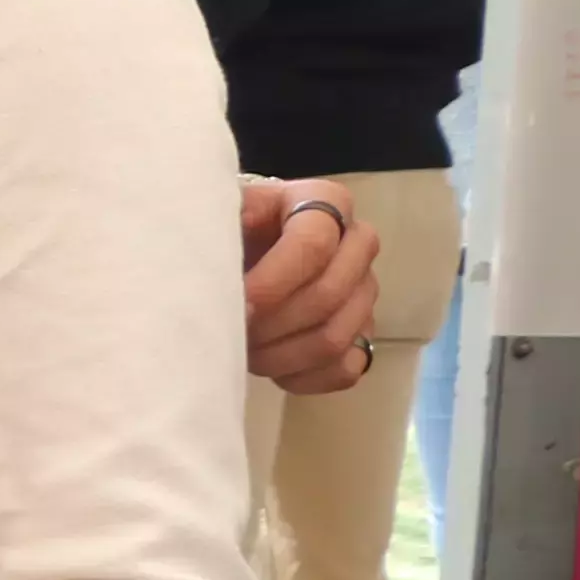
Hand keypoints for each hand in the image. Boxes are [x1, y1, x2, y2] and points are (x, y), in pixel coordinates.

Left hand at [238, 178, 381, 396]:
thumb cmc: (224, 228)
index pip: (313, 242)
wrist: (238, 251)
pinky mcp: (363, 333)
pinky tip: (269, 370)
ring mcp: (365, 291)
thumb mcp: (218, 212)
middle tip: (230, 332)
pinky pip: (345, 368)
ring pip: (335, 336)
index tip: (235, 304)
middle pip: (329, 293)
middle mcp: (358, 243)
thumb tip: (214, 273)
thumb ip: (217, 225)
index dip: (272, 280)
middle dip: (272, 323)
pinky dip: (303, 378)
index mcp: (325, 201)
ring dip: (280, 355)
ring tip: (239, 351)